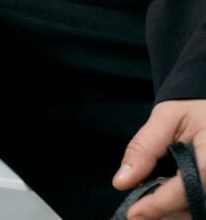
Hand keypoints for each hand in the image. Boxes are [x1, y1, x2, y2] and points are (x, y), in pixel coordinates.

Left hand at [114, 99, 205, 218]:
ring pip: (198, 210)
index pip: (189, 186)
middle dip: (163, 212)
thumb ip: (144, 147)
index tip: (134, 214)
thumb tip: (122, 181)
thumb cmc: (193, 110)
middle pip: (194, 205)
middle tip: (136, 213)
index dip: (161, 204)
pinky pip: (200, 206)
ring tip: (145, 208)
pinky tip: (161, 205)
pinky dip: (180, 209)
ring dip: (172, 214)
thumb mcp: (167, 117)